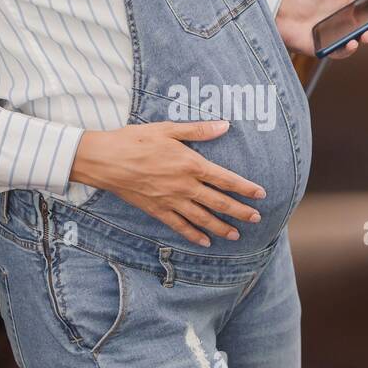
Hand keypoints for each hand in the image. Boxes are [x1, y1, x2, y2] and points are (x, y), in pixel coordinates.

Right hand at [69, 121, 266, 246]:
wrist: (106, 161)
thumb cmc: (136, 140)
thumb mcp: (168, 129)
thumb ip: (198, 130)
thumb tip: (224, 125)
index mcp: (191, 164)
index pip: (226, 179)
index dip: (245, 188)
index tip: (260, 194)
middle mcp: (185, 186)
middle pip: (219, 203)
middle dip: (240, 212)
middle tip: (256, 218)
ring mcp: (171, 201)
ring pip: (203, 218)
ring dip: (222, 227)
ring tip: (236, 234)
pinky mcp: (157, 210)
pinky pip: (180, 226)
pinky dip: (194, 235)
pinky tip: (205, 241)